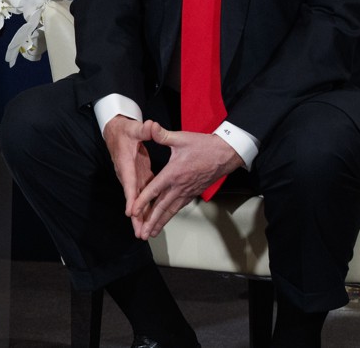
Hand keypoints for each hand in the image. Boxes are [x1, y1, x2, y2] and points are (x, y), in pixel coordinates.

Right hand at [102, 115, 159, 237]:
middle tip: (140, 233)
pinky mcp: (138, 178)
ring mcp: (133, 178)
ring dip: (140, 217)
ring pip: (137, 201)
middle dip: (136, 217)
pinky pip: (142, 196)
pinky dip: (145, 209)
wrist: (116, 131)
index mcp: (126, 163)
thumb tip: (151, 126)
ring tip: (144, 234)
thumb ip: (144, 129)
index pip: (128, 182)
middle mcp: (127, 174)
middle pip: (132, 199)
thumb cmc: (125, 130)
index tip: (131, 212)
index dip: (131, 198)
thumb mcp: (134, 127)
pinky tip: (150, 220)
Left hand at [128, 128, 243, 239]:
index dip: (142, 201)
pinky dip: (170, 215)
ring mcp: (187, 191)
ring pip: (171, 210)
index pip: (154, 190)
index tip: (133, 212)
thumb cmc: (203, 146)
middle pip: (161, 207)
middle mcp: (179, 186)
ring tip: (151, 234)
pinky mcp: (193, 193)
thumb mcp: (181, 138)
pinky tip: (165, 220)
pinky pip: (179, 207)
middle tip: (141, 234)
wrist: (226, 154)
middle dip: (150, 221)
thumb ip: (162, 135)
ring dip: (160, 222)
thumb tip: (150, 125)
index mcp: (173, 174)